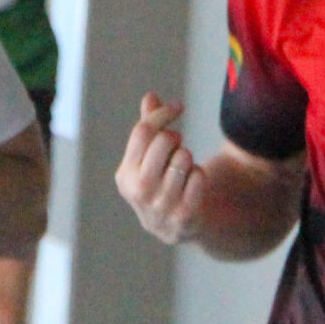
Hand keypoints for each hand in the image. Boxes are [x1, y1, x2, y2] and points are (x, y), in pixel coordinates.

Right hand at [117, 91, 205, 243]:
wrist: (173, 227)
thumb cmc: (160, 182)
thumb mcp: (147, 159)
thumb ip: (148, 128)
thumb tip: (150, 96)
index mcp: (125, 175)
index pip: (143, 131)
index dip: (163, 114)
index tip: (178, 107)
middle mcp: (139, 191)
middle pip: (164, 140)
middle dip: (175, 137)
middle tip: (178, 145)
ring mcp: (161, 205)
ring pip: (184, 157)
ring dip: (188, 158)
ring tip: (182, 169)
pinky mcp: (184, 215)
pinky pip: (199, 176)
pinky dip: (199, 174)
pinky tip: (192, 183)